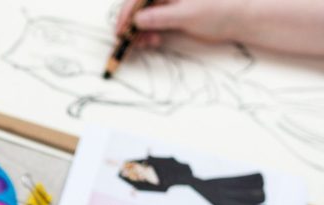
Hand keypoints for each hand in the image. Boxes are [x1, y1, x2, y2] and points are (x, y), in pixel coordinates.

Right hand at [116, 0, 240, 48]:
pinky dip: (149, 32)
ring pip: (144, 15)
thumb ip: (159, 17)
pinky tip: (153, 40)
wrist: (241, 18)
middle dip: (132, 24)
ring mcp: (170, 1)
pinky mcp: (173, 11)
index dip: (126, 13)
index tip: (121, 31)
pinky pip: (153, 20)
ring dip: (140, 31)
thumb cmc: (219, 11)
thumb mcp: (186, 15)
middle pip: (139, 6)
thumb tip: (137, 20)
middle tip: (131, 42)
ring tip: (147, 43)